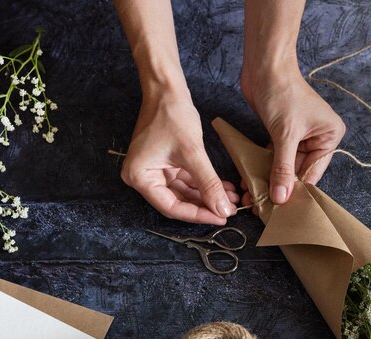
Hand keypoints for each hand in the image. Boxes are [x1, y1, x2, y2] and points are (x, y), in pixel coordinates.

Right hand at [121, 91, 238, 224]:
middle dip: (205, 205)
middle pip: (177, 202)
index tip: (220, 217)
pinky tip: (223, 187)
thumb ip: (208, 183)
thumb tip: (222, 208)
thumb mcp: (192, 152)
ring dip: (207, 195)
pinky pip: (186, 181)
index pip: (171, 207)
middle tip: (229, 210)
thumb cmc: (171, 115)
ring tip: (231, 198)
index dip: (198, 215)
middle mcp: (143, 178)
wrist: (167, 89)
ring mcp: (154, 171)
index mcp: (140, 178)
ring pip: (185, 193)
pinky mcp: (165, 164)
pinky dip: (204, 184)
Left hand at [240, 68, 345, 205]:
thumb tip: (281, 197)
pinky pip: (274, 156)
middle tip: (262, 206)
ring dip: (268, 179)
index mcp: (329, 136)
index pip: (313, 172)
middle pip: (298, 171)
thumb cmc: (283, 93)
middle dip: (280, 187)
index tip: (281, 210)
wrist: (265, 66)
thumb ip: (283, 168)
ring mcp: (299, 136)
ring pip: (284, 165)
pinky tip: (249, 179)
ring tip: (252, 195)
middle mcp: (317, 137)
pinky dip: (263, 166)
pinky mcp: (281, 133)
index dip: (296, 191)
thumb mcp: (285, 134)